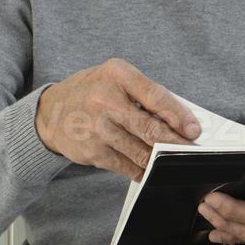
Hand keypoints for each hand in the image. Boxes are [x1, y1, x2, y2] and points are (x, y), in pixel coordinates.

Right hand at [35, 58, 200, 181]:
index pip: (155, 96)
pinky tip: (153, 170)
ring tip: (177, 160)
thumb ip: (145, 94)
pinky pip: (125, 165)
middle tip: (192, 149)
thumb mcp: (117, 78)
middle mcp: (105, 101)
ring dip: (162, 158)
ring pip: (140, 151)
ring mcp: (97, 129)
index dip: (178, 115)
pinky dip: (143, 169)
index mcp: (117, 75)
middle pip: (149, 127)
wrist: (50, 112)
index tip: (194, 130)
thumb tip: (180, 119)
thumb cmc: (94, 91)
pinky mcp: (92, 152)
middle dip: (175, 142)